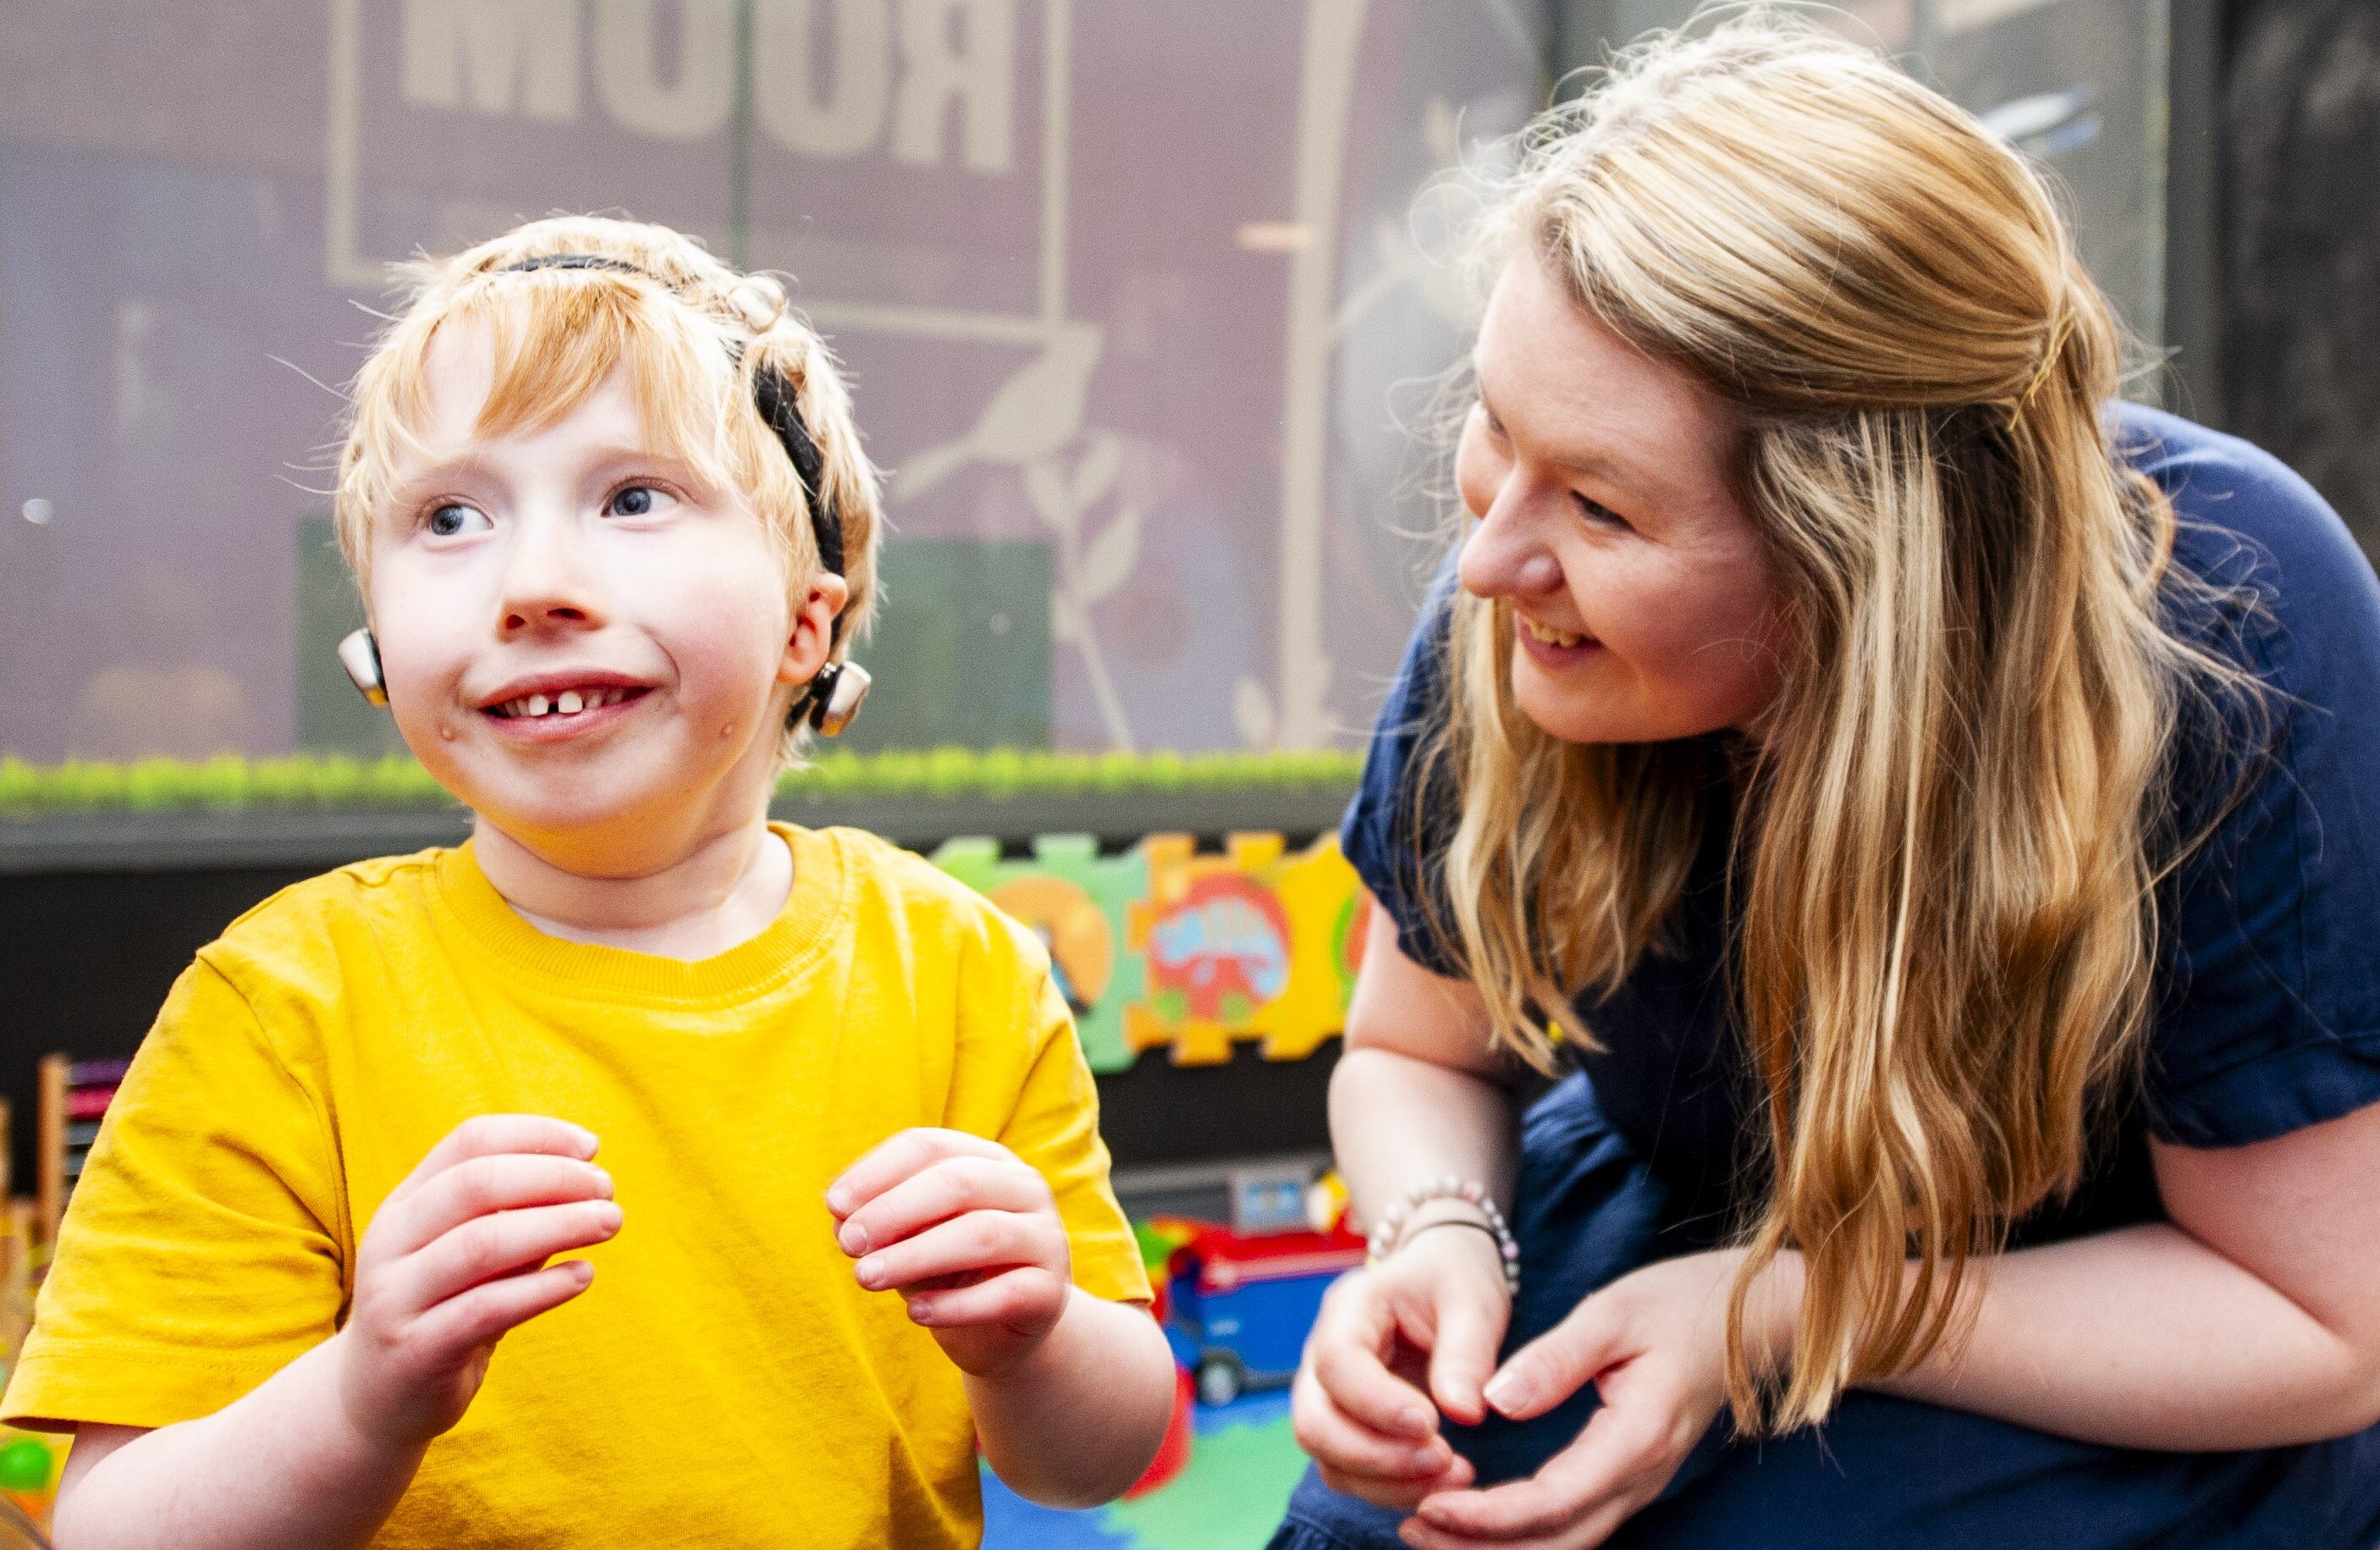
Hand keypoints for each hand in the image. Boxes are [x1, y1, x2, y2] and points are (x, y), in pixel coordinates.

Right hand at [335, 1116, 620, 1454]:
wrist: (376, 1402)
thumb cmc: (443, 1310)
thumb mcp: (472, 1255)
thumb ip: (515, 1217)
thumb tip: (588, 1180)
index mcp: (405, 1203)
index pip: (471, 1141)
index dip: (538, 1135)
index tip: (592, 1147)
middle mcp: (390, 1242)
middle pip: (476, 1184)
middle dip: (554, 1177)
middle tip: (608, 1189)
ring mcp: (395, 1297)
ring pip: (482, 1243)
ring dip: (559, 1224)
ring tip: (610, 1221)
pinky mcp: (415, 1350)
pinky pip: (486, 1308)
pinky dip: (543, 1287)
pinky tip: (584, 1275)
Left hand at [827, 1128, 1072, 1376]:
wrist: (1003, 1335)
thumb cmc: (947, 1272)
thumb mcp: (908, 1239)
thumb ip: (880, 1224)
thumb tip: (840, 1218)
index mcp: (988, 1159)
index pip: (930, 1146)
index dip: (877, 1171)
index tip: (833, 1204)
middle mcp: (1024, 1188)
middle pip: (958, 1183)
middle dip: (893, 1210)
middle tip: (847, 1243)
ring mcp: (1046, 1238)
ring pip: (982, 1234)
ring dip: (915, 1255)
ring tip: (865, 1278)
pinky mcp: (1052, 1293)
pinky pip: (1006, 1293)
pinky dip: (956, 1305)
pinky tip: (915, 1314)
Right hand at [1291, 1210, 1515, 1510]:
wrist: (1442, 1279)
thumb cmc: (1454, 1281)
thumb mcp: (1472, 1302)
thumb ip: (1466, 1354)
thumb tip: (1464, 1414)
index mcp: (1349, 1309)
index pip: (1337, 1362)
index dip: (1376, 1402)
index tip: (1432, 1423)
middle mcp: (1322, 1355)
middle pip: (1315, 1422)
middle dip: (1376, 1456)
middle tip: (1445, 1460)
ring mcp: (1328, 1395)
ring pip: (1328, 1458)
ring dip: (1386, 1482)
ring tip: (1455, 1478)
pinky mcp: (1346, 1426)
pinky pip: (1350, 1473)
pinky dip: (1391, 1489)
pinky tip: (1440, 1484)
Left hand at [1399, 1249, 1778, 1549]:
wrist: (1750, 1316)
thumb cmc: (1681, 1305)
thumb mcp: (1614, 1312)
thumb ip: (1557, 1358)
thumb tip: (1496, 1399)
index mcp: (1636, 1438)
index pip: (1553, 1501)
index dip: (1487, 1515)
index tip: (1429, 1503)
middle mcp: (1640, 1476)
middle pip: (1556, 1542)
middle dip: (1480, 1545)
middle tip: (1411, 1526)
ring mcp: (1639, 1482)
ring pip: (1566, 1543)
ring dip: (1497, 1546)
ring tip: (1428, 1530)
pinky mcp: (1629, 1476)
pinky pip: (1574, 1523)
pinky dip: (1522, 1532)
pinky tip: (1477, 1517)